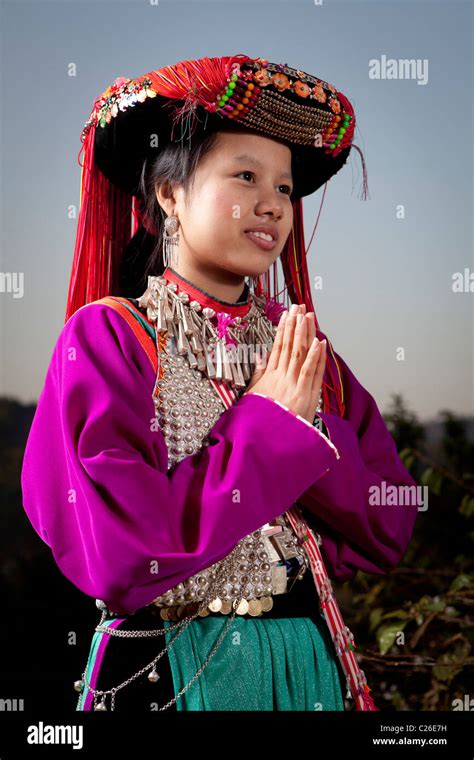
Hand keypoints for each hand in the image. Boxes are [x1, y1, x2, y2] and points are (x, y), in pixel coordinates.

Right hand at [244, 304, 326, 423]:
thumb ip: (259, 376)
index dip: (283, 329)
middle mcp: (282, 379)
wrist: (264, 444)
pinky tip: (320, 342)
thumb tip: (262, 357)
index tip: (287, 314)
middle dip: (295, 325)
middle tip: (299, 307)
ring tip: (308, 316)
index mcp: (270, 378)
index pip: (278, 348)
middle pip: (290, 346)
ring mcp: (294, 386)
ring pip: (300, 355)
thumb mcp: (253, 397)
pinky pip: (311, 373)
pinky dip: (315, 357)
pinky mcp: (305, 396)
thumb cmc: (259, 422)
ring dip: (305, 334)